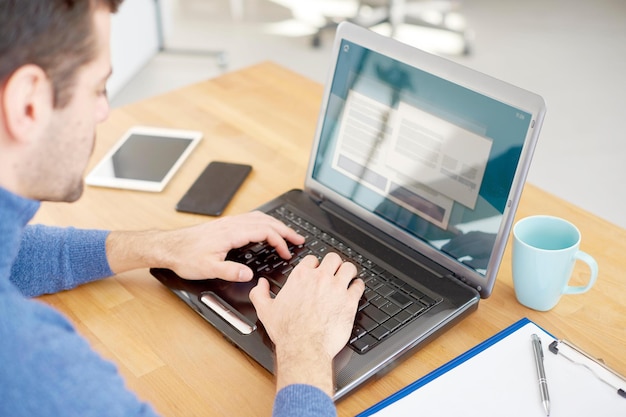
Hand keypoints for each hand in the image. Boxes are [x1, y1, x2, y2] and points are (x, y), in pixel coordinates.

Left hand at [106, 211, 303, 281]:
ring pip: (259, 218)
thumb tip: (248, 274)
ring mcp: (229, 222)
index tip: (286, 253)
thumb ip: (230, 271)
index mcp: (231, 232)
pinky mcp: (225, 225)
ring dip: (276, 225)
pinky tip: (266, 230)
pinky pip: (251, 219)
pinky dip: (265, 223)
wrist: (169, 246)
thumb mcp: (208, 268)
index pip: (264, 231)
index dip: (279, 241)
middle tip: (299, 239)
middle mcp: (232, 224)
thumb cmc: (185, 256)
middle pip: (266, 221)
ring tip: (288, 234)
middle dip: (285, 230)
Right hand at [249, 252, 363, 395]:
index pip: (312, 259)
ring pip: (349, 268)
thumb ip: (260, 293)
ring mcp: (337, 288)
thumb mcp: (265, 310)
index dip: (315, 265)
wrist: (304, 348)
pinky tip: (355, 289)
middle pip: (333, 258)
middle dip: (334, 264)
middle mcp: (320, 278)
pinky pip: (359, 285)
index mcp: (301, 277)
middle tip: (334, 271)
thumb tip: (260, 284)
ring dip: (349, 271)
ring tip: (348, 276)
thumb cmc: (287, 331)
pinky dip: (358, 286)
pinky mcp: (349, 301)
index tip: (316, 271)